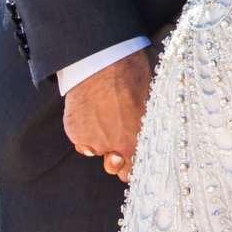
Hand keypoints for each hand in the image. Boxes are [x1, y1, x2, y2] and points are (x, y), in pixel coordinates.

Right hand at [62, 46, 152, 183]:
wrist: (103, 61)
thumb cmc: (133, 74)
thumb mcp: (152, 100)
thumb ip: (149, 124)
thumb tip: (156, 128)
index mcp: (137, 141)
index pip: (134, 170)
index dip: (134, 164)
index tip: (134, 158)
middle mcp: (114, 148)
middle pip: (114, 168)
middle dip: (117, 159)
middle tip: (118, 141)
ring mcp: (92, 141)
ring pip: (95, 152)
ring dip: (99, 142)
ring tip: (104, 119)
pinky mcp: (75, 131)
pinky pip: (81, 139)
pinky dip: (84, 131)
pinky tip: (91, 112)